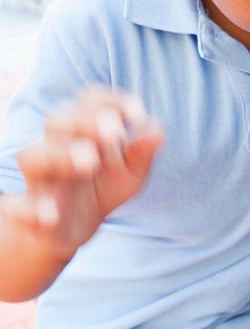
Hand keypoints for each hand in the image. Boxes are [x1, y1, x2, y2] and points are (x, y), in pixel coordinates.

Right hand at [1, 87, 162, 258]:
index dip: (112, 101)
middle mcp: (56, 147)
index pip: (88, 100)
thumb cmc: (105, 185)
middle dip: (86, 123)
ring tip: (90, 162)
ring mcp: (41, 180)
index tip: (137, 116)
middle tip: (116, 136)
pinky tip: (49, 215)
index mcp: (82, 129)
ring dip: (60, 155)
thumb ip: (142, 150)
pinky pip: (15, 207)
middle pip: (56, 121)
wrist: (77, 227)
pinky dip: (29, 209)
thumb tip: (156, 130)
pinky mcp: (29, 214)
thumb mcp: (132, 169)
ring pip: (32, 155)